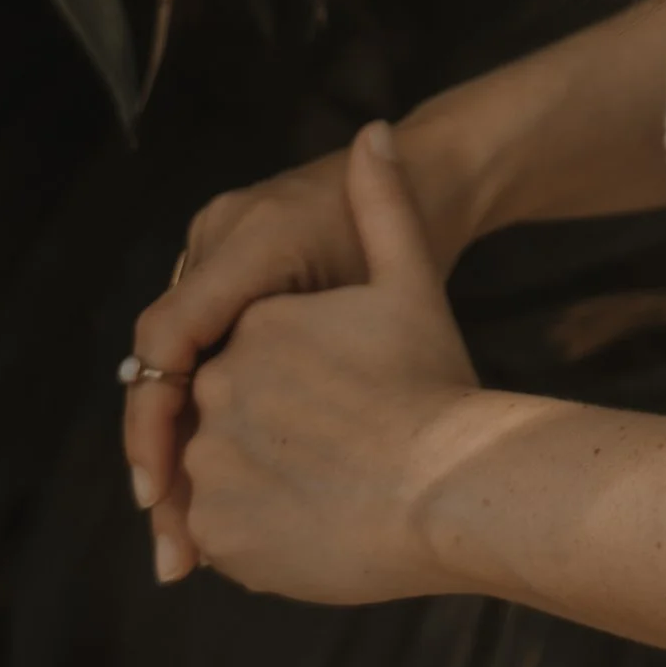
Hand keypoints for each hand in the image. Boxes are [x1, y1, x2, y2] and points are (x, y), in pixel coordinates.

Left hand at [174, 123, 482, 604]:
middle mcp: (219, 389)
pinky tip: (314, 523)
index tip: (340, 401)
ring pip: (223, 476)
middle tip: (337, 452)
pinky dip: (256, 533)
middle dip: (272, 434)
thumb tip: (374, 131)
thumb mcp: (411, 281)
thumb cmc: (435, 383)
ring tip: (328, 490)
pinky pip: (222, 533)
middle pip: (231, 415)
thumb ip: (383, 202)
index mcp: (254, 325)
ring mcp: (213, 465)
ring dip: (261, 483)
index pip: (250, 355)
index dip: (293, 380)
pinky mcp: (220, 535)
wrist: (451, 489)